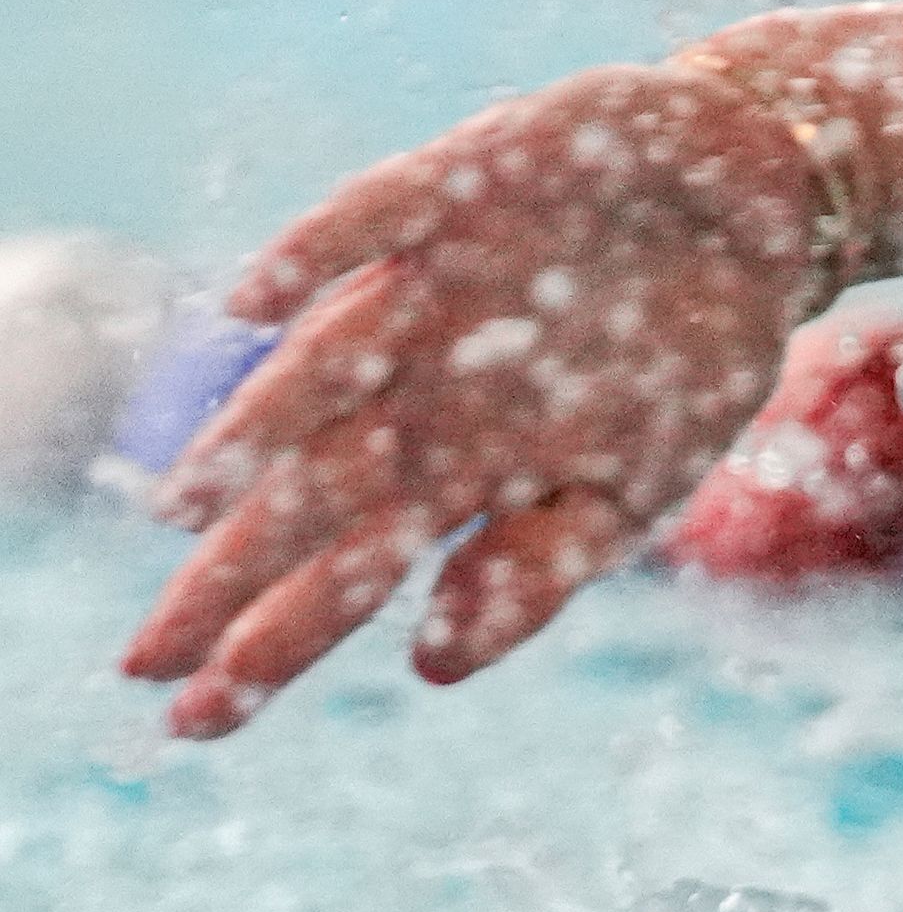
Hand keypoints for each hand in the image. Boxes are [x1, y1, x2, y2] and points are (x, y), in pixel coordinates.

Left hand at [118, 61, 827, 736]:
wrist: (747, 208)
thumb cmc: (683, 357)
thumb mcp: (635, 494)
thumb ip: (538, 573)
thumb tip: (430, 667)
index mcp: (459, 473)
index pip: (344, 574)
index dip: (270, 645)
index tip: (192, 723)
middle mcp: (422, 391)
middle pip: (308, 494)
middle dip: (229, 577)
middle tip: (144, 662)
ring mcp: (433, 294)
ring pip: (324, 370)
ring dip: (256, 431)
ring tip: (189, 505)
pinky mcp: (463, 188)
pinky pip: (375, 221)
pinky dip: (317, 256)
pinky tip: (253, 304)